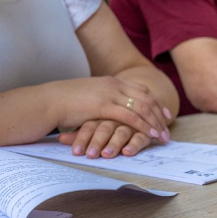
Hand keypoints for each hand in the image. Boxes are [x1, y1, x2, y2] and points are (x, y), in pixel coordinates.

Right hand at [52, 77, 170, 147]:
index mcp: (110, 81)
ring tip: (163, 136)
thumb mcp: (87, 97)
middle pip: (146, 98)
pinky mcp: (104, 106)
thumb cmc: (63, 102)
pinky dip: (144, 126)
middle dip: (159, 114)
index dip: (154, 102)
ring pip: (142, 107)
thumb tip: (107, 110)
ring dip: (155, 122)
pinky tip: (150, 135)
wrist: (49, 101)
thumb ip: (100, 100)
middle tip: (168, 127)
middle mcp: (113, 84)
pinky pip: (130, 116)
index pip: (140, 90)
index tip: (163, 114)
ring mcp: (109, 94)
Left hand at [58, 120, 160, 158]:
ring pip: (122, 131)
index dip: (82, 139)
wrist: (134, 105)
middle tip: (90, 156)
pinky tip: (128, 152)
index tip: (76, 153)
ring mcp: (130, 123)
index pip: (89, 126)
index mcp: (100, 114)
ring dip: (114, 144)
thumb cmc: (109, 120)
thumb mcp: (93, 125)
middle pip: (104, 128)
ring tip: (106, 155)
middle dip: (96, 143)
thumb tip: (59, 139)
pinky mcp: (145, 131)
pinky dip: (134, 144)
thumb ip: (79, 134)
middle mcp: (115, 117)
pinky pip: (140, 137)